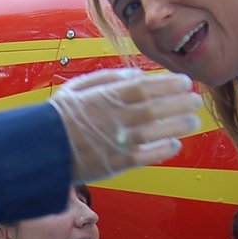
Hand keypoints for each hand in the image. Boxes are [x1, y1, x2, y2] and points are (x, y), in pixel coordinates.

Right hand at [52, 67, 202, 180]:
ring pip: (155, 132)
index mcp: (106, 97)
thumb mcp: (78, 88)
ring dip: (177, 126)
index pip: (145, 87)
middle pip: (155, 108)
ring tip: (192, 121)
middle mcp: (114, 118)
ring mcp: (116, 142)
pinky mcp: (115, 163)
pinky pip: (145, 157)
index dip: (168, 84)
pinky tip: (175, 144)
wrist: (42, 149)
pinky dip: (162, 150)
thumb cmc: (59, 117)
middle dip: (179, 103)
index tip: (184, 82)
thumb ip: (108, 78)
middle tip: (195, 100)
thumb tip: (135, 74)